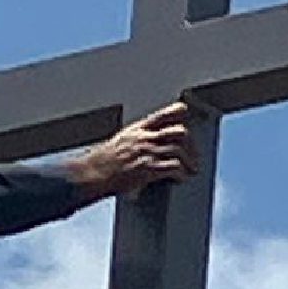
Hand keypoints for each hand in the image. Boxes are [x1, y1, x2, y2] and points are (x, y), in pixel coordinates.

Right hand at [72, 102, 200, 197]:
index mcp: (138, 129)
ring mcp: (147, 153)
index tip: (184, 110)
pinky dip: (181, 174)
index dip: (175, 111)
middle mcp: (145, 139)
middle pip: (178, 133)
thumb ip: (137, 137)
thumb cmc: (105, 160)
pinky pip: (173, 168)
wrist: (94, 173)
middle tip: (194, 154)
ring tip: (192, 169)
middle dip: (190, 144)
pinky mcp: (148, 170)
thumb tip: (150, 139)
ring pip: (179, 151)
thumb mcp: (121, 140)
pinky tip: (181, 178)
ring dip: (190, 162)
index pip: (161, 115)